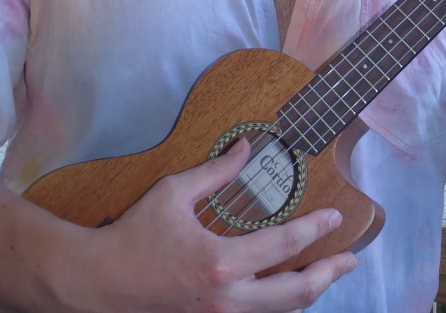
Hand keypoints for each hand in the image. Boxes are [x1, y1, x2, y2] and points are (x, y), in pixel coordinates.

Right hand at [70, 139, 356, 312]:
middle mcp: (225, 298)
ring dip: (308, 294)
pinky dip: (278, 307)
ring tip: (325, 275)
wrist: (97, 282)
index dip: (316, 230)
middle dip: (329, 274)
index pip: (284, 245)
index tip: (334, 218)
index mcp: (219, 261)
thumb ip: (215, 171)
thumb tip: (245, 148)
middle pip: (296, 294)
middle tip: (349, 259)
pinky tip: (286, 292)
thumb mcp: (172, 193)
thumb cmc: (132, 235)